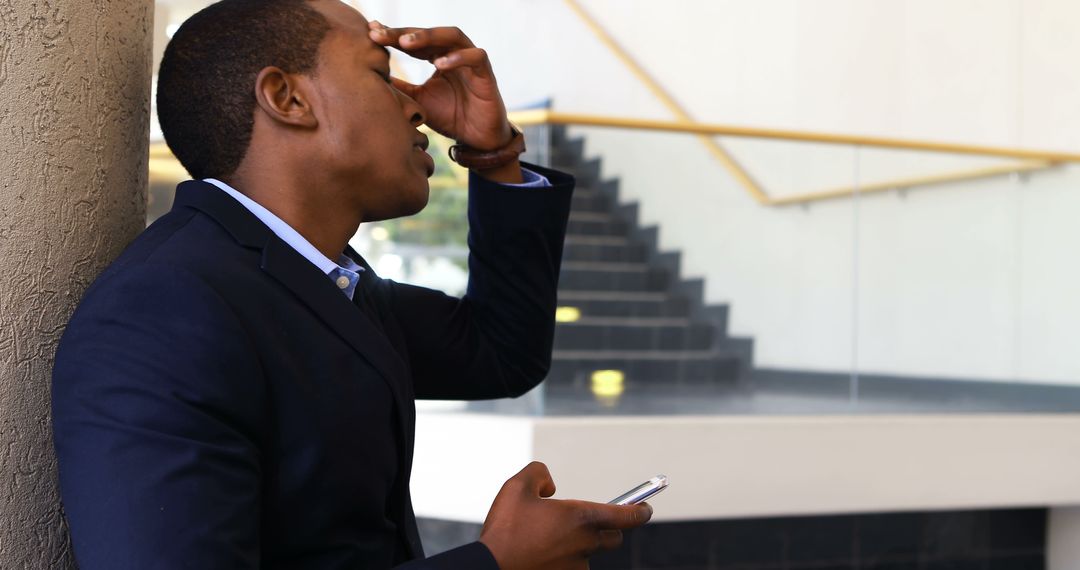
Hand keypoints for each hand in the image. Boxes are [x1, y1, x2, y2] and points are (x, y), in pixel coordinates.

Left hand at [368, 22, 512, 151]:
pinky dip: (458, 57)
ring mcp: (470, 61)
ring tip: (405, 42)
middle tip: (380, 34)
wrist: (476, 140)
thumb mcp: (419, 101)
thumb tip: (374, 78)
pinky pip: (475, 56)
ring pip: (452, 36)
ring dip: (428, 36)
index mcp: (437, 57)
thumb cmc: (450, 117)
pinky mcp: (486, 73)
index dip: (393, 36)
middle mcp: (454, 53)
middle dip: (404, 33)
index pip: (414, 41)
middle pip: (429, 33)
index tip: (371, 34)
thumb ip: (401, 87)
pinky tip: (439, 64)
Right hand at [478, 462, 652, 569]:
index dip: (641, 511)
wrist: (491, 566)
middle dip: (609, 528)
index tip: (646, 508)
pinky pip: (572, 566)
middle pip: (614, 538)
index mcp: (580, 517)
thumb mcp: (517, 485)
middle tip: (588, 521)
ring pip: (589, 553)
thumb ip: (540, 473)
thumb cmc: (506, 528)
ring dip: (578, 545)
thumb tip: (551, 487)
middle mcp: (585, 543)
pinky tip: (542, 552)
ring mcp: (576, 565)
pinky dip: (564, 559)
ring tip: (548, 539)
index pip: (628, 516)